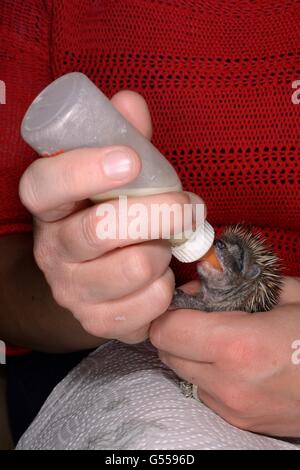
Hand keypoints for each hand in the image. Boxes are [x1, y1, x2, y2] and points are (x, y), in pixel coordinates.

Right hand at [19, 91, 201, 343]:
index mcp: (48, 206)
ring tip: (165, 244)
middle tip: (183, 206)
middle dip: (158, 213)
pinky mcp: (96, 322)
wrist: (92, 278)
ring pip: (132, 268)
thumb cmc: (108, 216)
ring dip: (164, 251)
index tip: (129, 160)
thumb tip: (128, 101)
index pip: (44, 185)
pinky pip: (147, 306)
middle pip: (99, 230)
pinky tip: (160, 277)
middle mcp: (52, 251)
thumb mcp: (113, 177)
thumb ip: (122, 139)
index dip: (83, 170)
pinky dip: (166, 288)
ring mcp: (71, 291)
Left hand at [150, 276, 299, 436]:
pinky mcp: (242, 423)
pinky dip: (205, 373)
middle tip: (199, 314)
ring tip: (218, 337)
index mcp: (239, 346)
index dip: (169, 309)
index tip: (183, 299)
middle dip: (175, 330)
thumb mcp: (293, 295)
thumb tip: (206, 283)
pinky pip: (203, 391)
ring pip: (181, 374)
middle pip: (167, 353)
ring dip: (189, 352)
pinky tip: (232, 360)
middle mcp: (228, 383)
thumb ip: (242, 284)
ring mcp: (234, 408)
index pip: (167, 330)